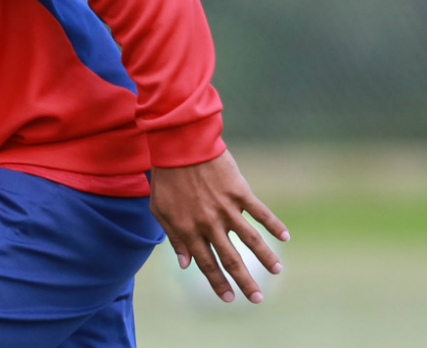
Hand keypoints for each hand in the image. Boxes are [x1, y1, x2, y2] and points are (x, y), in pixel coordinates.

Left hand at [150, 149, 289, 303]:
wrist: (179, 146)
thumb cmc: (167, 178)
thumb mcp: (160, 210)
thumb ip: (173, 237)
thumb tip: (184, 264)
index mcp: (188, 229)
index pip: (206, 263)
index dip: (218, 282)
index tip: (229, 298)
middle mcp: (209, 223)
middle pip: (231, 259)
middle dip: (245, 282)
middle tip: (257, 299)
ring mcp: (226, 208)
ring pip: (250, 240)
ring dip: (265, 258)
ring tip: (277, 272)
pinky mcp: (239, 192)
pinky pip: (261, 212)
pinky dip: (274, 225)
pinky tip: (285, 237)